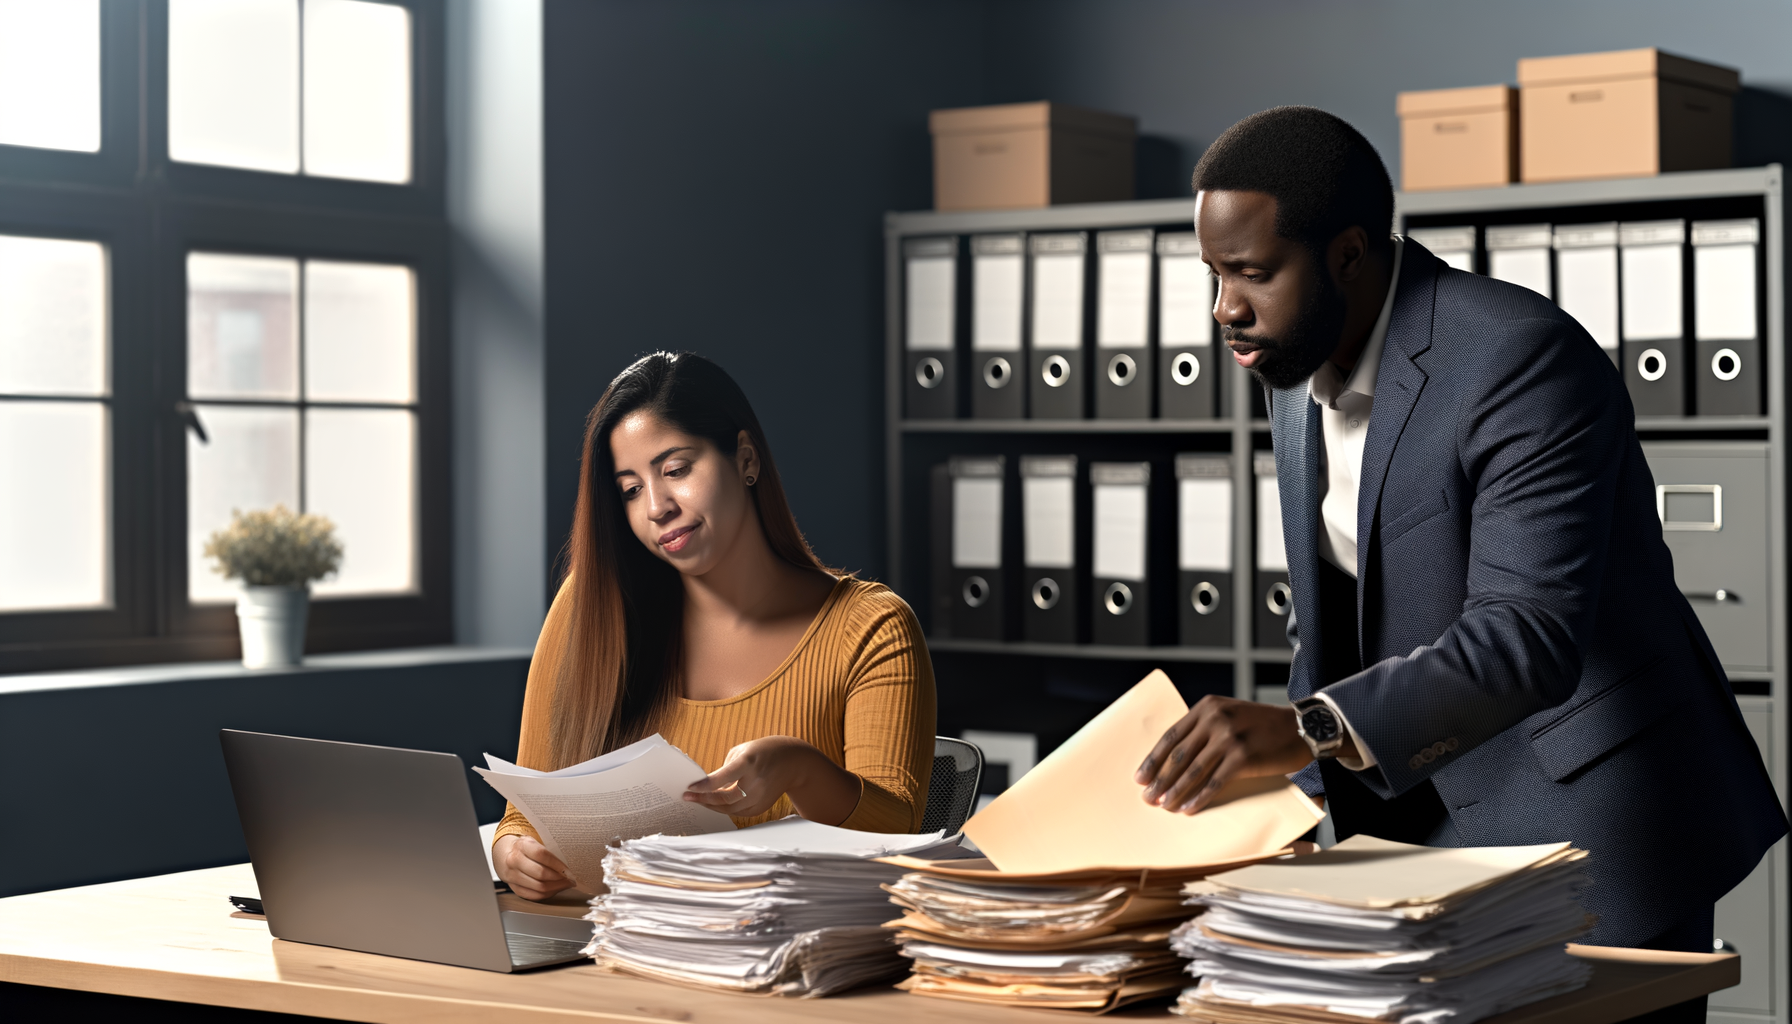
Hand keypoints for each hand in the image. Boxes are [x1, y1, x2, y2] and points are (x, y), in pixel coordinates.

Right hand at [493, 833, 573, 899]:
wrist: (506, 855)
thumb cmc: (526, 848)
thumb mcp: (535, 841)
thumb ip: (549, 849)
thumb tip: (570, 861)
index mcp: (522, 845)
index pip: (541, 855)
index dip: (557, 864)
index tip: (569, 869)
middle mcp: (514, 861)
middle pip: (540, 873)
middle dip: (559, 878)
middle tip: (570, 878)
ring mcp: (512, 876)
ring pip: (538, 887)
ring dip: (556, 887)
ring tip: (565, 884)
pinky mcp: (514, 888)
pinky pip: (533, 896)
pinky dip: (547, 894)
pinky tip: (555, 889)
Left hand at [683, 735, 858, 823]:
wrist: (795, 762)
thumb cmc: (765, 751)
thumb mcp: (744, 749)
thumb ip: (725, 767)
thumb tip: (709, 784)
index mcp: (749, 762)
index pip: (722, 778)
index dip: (704, 786)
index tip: (689, 788)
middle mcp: (755, 783)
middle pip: (724, 798)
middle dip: (703, 799)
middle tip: (687, 797)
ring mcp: (760, 798)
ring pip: (729, 809)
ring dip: (711, 805)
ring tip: (697, 800)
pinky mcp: (761, 807)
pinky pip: (737, 812)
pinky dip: (724, 809)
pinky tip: (713, 803)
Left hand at [1133, 695, 1321, 814]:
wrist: (1300, 728)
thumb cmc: (1262, 725)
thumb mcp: (1230, 714)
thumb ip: (1205, 729)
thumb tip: (1175, 761)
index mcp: (1207, 707)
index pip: (1171, 736)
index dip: (1154, 759)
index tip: (1140, 777)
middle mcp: (1215, 719)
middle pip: (1179, 755)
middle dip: (1160, 779)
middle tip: (1147, 798)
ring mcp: (1229, 737)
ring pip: (1194, 770)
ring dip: (1176, 791)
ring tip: (1164, 806)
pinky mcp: (1243, 757)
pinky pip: (1215, 782)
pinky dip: (1200, 797)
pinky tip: (1189, 809)